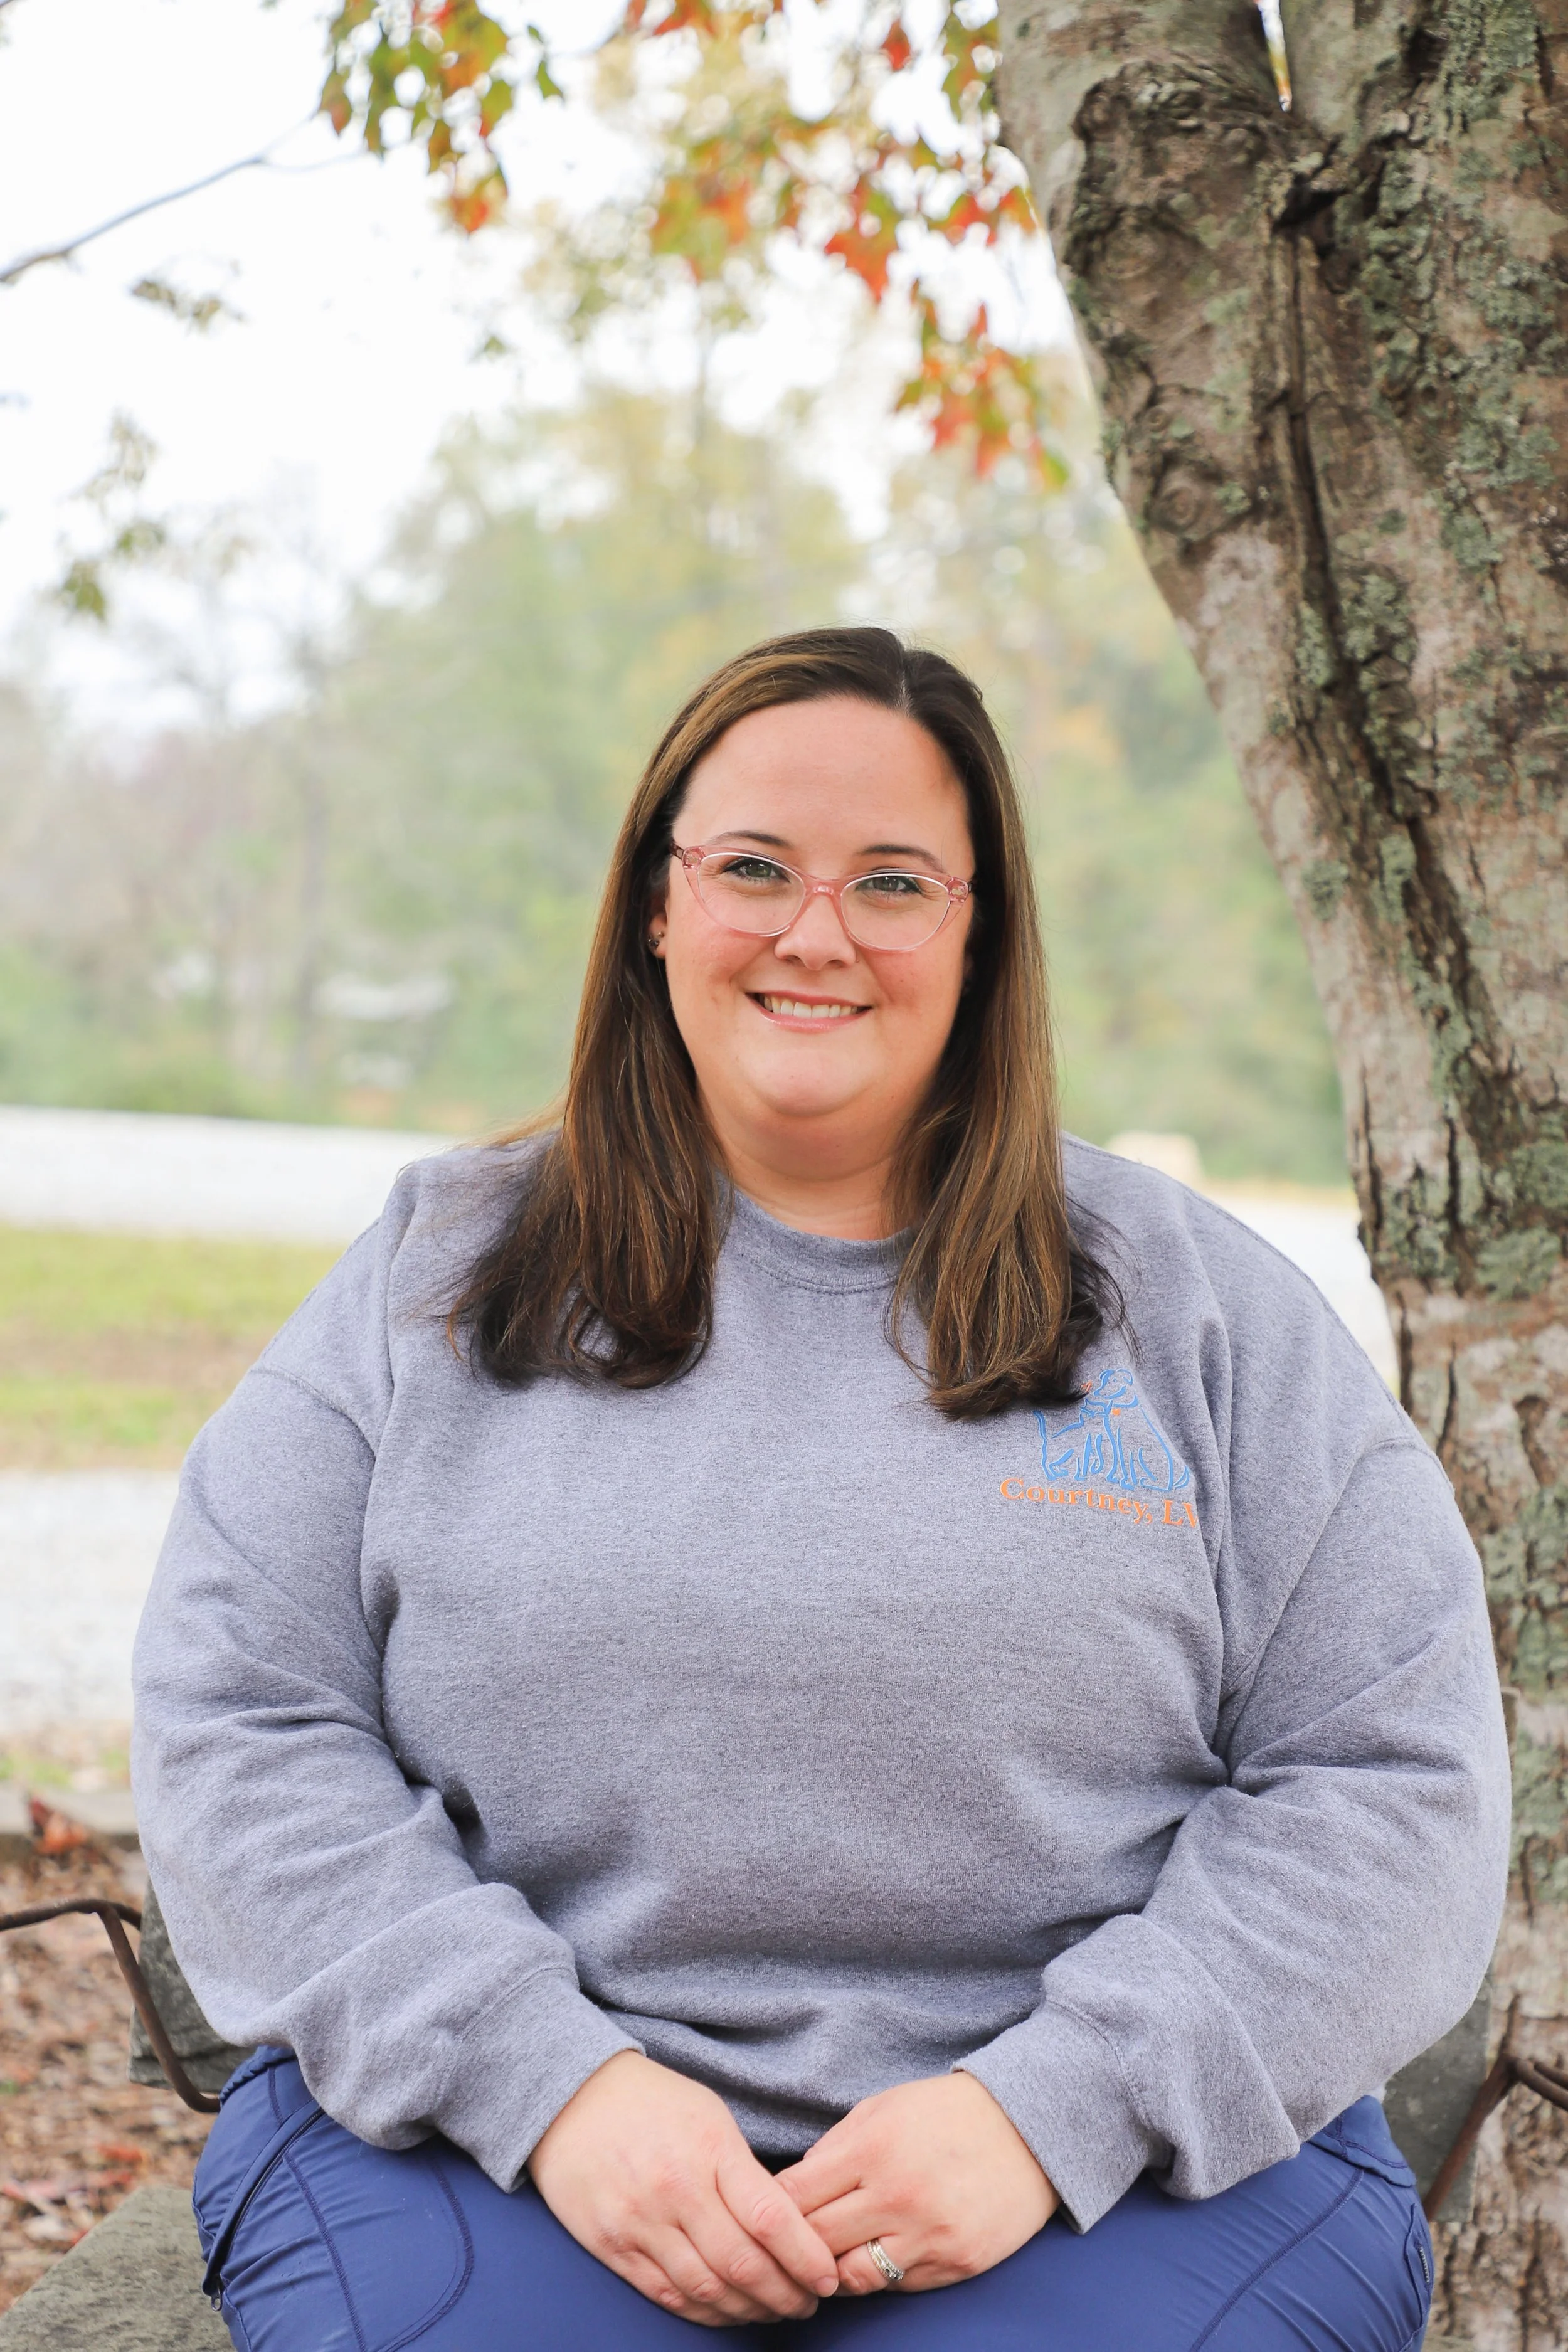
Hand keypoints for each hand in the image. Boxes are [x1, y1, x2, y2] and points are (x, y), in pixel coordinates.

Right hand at [528, 2051, 839, 2326]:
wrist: (571, 2095)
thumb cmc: (652, 2101)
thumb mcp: (710, 2115)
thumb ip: (743, 2171)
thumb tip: (784, 2225)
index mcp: (709, 2148)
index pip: (770, 2218)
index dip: (806, 2258)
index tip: (828, 2277)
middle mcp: (675, 2190)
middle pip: (742, 2265)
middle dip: (786, 2294)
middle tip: (808, 2303)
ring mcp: (640, 2222)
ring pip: (707, 2289)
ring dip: (749, 2310)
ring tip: (774, 2311)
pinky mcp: (612, 2247)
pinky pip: (667, 2294)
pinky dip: (705, 2312)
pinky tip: (728, 2312)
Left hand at [775, 2072, 1056, 2296]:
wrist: (1027, 2129)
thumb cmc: (946, 2113)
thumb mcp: (882, 2107)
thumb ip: (834, 2146)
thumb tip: (795, 2185)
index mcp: (871, 2148)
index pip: (794, 2196)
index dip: (771, 2210)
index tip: (763, 2215)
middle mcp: (896, 2195)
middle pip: (816, 2241)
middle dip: (795, 2244)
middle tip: (789, 2244)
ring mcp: (928, 2235)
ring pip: (851, 2276)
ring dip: (835, 2269)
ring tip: (832, 2256)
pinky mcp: (955, 2263)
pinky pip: (896, 2285)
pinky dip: (880, 2275)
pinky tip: (878, 2254)